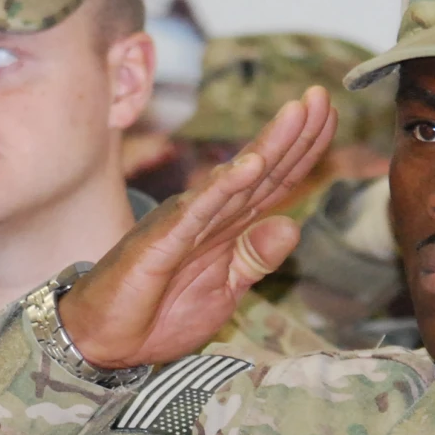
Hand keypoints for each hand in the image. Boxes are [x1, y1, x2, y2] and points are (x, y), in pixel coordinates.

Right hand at [59, 90, 337, 368]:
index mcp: (227, 227)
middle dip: (295, 133)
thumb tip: (293, 226)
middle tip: (322, 96)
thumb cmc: (157, 313)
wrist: (104, 338)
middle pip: (262, 170)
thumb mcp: (224, 293)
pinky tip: (248, 166)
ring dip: (268, 145)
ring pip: (235, 180)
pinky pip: (197, 211)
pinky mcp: (162, 241)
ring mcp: (186, 224)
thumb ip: (255, 260)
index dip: (304, 151)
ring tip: (297, 113)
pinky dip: (223, 188)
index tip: (331, 116)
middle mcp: (210, 216)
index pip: (274, 182)